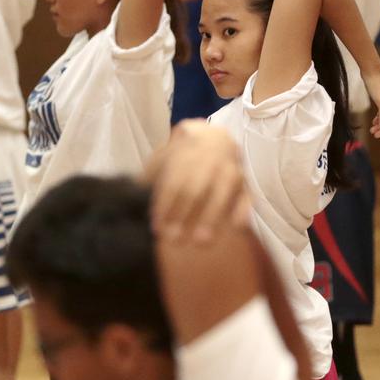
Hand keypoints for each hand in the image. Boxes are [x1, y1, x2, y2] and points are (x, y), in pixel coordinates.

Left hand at [149, 121, 249, 243]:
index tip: (157, 227)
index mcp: (185, 153)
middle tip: (174, 241)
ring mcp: (230, 170)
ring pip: (222, 192)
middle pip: (195, 189)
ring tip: (201, 242)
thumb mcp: (164, 157)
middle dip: (183, 214)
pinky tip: (236, 227)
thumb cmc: (183, 154)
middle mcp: (209, 160)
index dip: (164, 205)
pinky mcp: (245, 183)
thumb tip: (132, 195)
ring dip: (211, 217)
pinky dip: (243, 210)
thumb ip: (150, 176)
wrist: (215, 137)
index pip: (173, 182)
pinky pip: (247, 196)